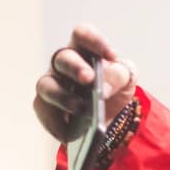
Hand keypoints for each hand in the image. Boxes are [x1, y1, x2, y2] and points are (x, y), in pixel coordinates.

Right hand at [34, 25, 136, 140]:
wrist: (108, 115)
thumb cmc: (113, 87)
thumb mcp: (126, 80)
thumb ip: (120, 76)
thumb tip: (103, 87)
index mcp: (85, 49)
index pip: (83, 35)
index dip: (94, 41)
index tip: (111, 56)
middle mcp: (64, 63)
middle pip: (64, 58)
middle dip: (76, 67)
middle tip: (89, 79)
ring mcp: (52, 84)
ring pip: (47, 85)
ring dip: (63, 97)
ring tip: (81, 109)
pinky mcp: (45, 106)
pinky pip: (44, 112)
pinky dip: (56, 123)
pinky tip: (69, 134)